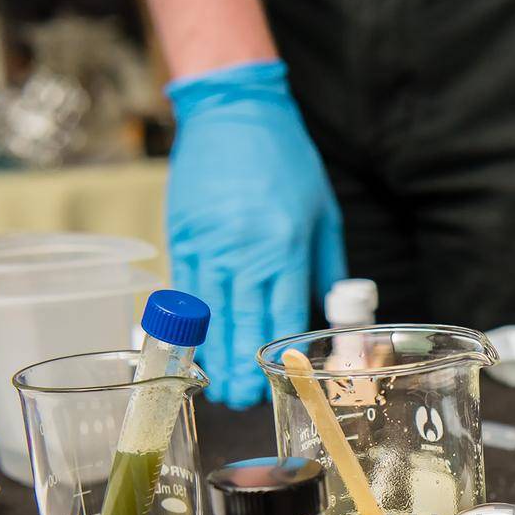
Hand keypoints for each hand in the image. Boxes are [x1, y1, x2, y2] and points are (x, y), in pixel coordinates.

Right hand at [165, 60, 345, 407]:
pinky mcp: (183, 235)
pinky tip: (196, 346)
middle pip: (240, 323)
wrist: (234, 112)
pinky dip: (192, 321)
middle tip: (239, 402)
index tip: (272, 384)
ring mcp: (208, 244)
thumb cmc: (287, 160)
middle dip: (239, 369)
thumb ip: (325, 267)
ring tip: (217, 386)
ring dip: (212, 354)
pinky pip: (187, 290)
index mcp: (283, 247)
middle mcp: (243, 251)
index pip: (279, 315)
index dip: (274, 357)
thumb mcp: (322, 213)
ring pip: (208, 315)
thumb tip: (332, 312)